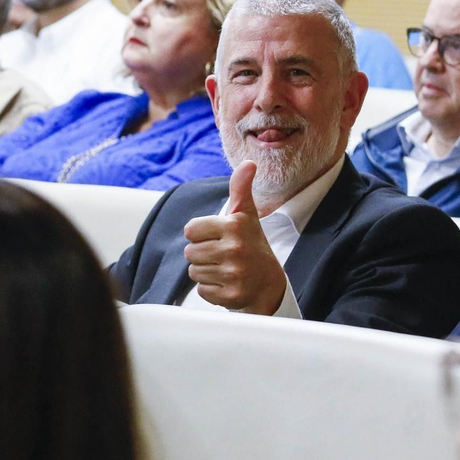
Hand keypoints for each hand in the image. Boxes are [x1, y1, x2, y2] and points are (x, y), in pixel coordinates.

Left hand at [182, 162, 287, 314]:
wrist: (270, 285)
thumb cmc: (253, 246)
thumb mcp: (247, 216)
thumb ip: (241, 189)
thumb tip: (248, 163)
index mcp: (234, 226)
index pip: (190, 229)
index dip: (201, 234)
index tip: (218, 237)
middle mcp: (235, 249)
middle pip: (190, 252)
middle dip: (202, 254)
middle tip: (223, 256)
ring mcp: (234, 274)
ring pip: (194, 271)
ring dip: (206, 272)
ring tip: (225, 269)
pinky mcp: (231, 296)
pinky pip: (202, 291)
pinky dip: (211, 290)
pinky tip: (226, 284)